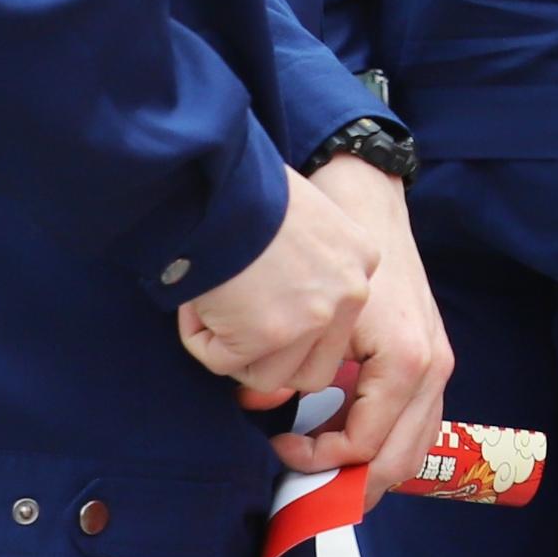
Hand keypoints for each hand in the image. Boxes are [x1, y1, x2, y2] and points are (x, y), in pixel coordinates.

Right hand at [176, 165, 374, 399]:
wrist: (218, 179)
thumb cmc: (247, 190)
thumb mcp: (305, 221)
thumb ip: (310, 269)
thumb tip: (286, 320)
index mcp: (361, 261)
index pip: (338, 328)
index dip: (293, 331)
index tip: (262, 308)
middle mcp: (349, 292)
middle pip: (314, 369)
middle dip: (270, 358)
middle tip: (235, 320)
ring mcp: (312, 317)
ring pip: (270, 377)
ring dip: (233, 351)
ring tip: (213, 301)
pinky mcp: (268, 335)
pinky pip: (224, 363)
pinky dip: (201, 339)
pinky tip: (196, 300)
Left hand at [263, 156, 454, 496]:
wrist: (369, 198)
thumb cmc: (339, 251)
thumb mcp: (313, 316)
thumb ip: (286, 370)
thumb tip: (257, 406)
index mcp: (406, 362)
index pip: (364, 446)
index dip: (316, 460)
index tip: (279, 445)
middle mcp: (432, 369)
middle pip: (397, 463)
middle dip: (346, 485)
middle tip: (300, 482)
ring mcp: (438, 364)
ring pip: (413, 450)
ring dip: (368, 470)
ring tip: (321, 468)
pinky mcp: (432, 359)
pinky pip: (416, 425)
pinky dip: (384, 443)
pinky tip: (343, 436)